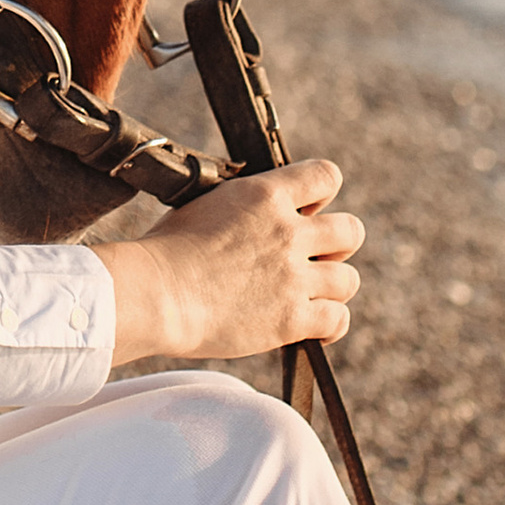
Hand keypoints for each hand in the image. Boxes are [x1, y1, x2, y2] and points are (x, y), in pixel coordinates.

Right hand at [100, 157, 361, 366]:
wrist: (153, 295)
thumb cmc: (164, 251)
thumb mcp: (204, 203)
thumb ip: (242, 203)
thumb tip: (256, 206)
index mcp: (265, 195)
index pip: (325, 176)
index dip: (321, 195)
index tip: (307, 212)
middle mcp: (288, 232)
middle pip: (351, 230)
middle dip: (336, 244)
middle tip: (313, 257)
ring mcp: (293, 277)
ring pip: (348, 279)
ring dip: (333, 286)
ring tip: (312, 294)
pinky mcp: (291, 319)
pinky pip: (337, 320)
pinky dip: (331, 325)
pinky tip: (316, 327)